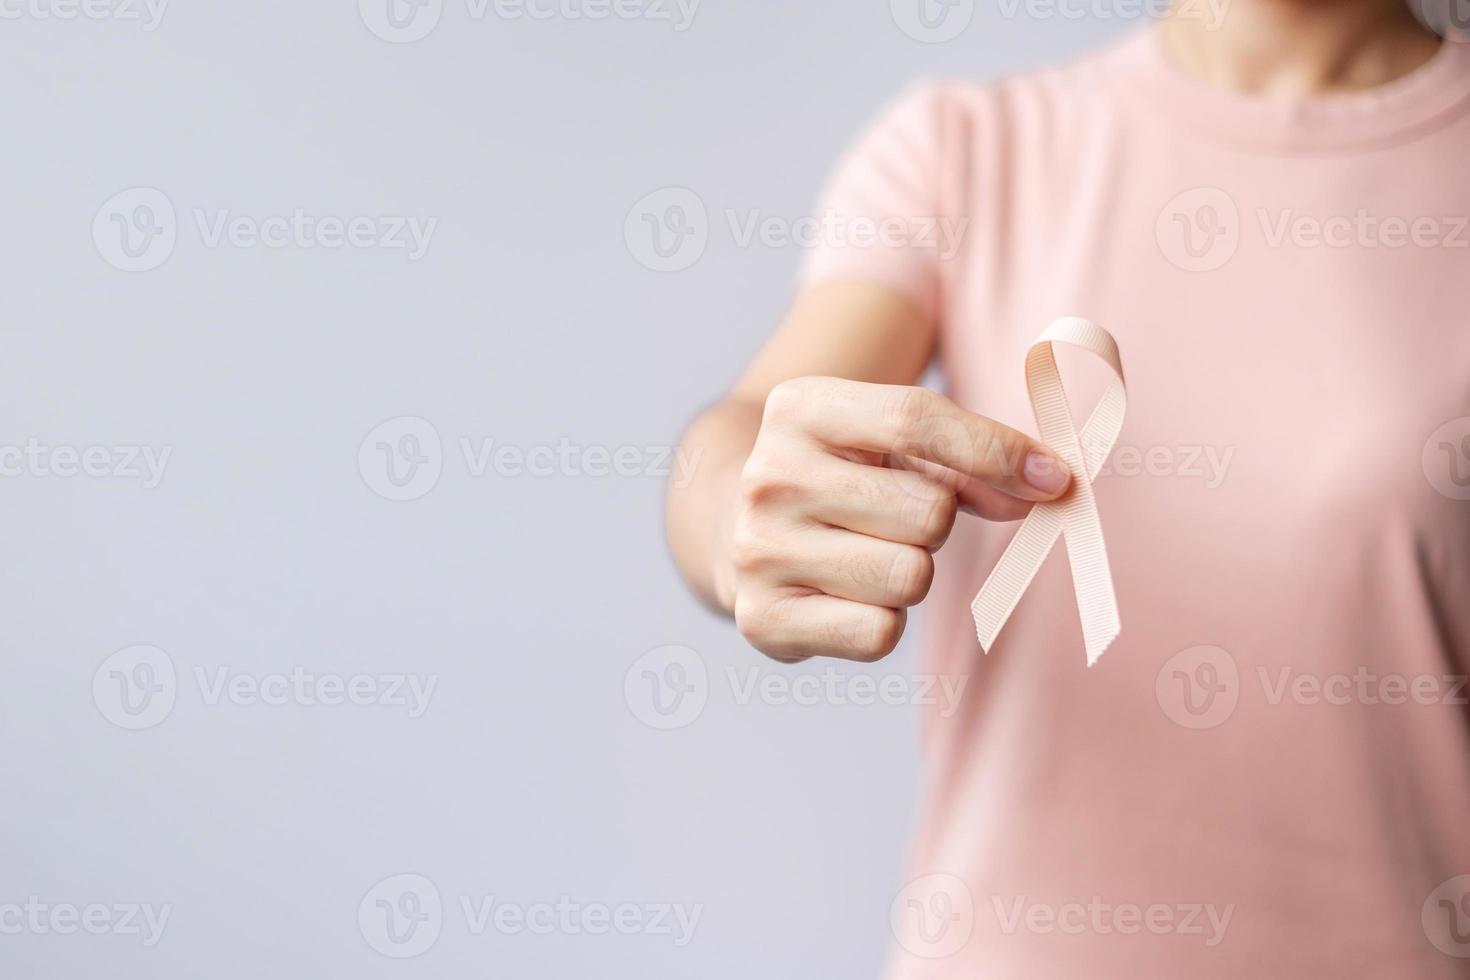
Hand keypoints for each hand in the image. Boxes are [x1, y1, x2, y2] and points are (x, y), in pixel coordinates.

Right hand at [727, 377, 1070, 662]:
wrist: (727, 524)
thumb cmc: (836, 475)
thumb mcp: (886, 442)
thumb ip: (968, 459)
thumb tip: (1047, 488)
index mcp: (798, 408)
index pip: (916, 419)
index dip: (997, 451)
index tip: (1054, 479)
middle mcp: (768, 476)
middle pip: (927, 511)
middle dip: (936, 521)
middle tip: (895, 519)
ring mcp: (759, 550)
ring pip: (909, 576)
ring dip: (911, 572)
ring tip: (867, 555)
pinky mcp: (763, 619)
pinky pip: (879, 632)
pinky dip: (882, 621)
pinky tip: (847, 595)